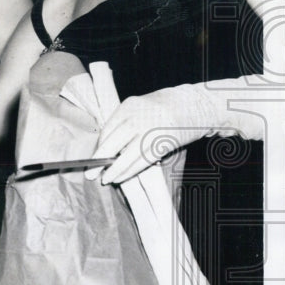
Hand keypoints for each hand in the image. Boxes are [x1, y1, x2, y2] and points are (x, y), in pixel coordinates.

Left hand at [92, 84, 226, 184]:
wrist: (195, 104)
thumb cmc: (162, 109)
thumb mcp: (139, 108)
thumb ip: (124, 123)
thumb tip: (107, 146)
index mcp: (128, 106)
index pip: (107, 130)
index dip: (99, 147)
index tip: (92, 159)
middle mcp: (138, 118)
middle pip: (113, 143)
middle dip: (99, 160)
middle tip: (89, 174)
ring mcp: (151, 131)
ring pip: (127, 155)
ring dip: (115, 170)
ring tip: (106, 180)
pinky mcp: (164, 143)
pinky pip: (142, 161)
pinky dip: (130, 171)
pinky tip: (121, 178)